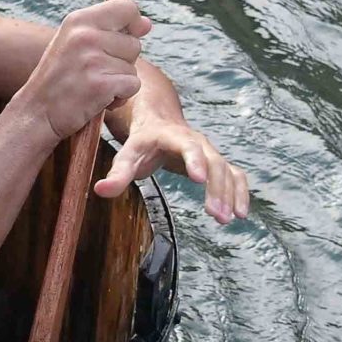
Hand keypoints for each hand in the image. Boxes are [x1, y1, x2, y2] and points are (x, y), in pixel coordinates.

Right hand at [9, 0, 151, 143]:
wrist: (36, 112)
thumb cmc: (58, 79)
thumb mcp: (74, 43)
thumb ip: (108, 30)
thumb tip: (147, 24)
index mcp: (78, 20)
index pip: (126, 8)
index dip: (133, 23)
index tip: (127, 37)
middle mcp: (85, 36)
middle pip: (134, 43)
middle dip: (122, 61)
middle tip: (93, 72)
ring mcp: (93, 60)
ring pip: (133, 67)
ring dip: (119, 81)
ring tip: (93, 86)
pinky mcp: (101, 85)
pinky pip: (133, 85)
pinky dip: (121, 97)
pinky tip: (98, 100)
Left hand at [94, 116, 250, 223]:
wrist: (158, 122)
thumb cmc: (141, 143)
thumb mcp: (127, 155)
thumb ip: (116, 174)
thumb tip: (100, 191)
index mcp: (172, 136)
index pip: (187, 145)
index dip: (194, 160)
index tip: (199, 179)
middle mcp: (196, 141)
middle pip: (212, 161)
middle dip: (216, 188)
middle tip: (216, 214)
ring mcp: (209, 152)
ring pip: (226, 170)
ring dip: (230, 194)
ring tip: (228, 219)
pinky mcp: (218, 163)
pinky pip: (236, 175)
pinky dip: (240, 192)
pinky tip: (241, 213)